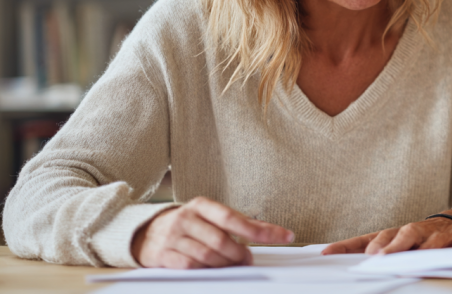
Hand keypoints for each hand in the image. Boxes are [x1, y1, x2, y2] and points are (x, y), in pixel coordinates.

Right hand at [131, 197, 294, 268]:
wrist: (143, 233)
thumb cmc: (186, 225)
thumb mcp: (208, 217)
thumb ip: (236, 223)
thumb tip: (268, 232)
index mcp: (201, 205)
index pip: (234, 218)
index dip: (260, 229)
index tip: (284, 235)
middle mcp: (186, 218)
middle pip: (221, 240)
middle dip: (239, 253)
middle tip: (247, 259)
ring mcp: (173, 237)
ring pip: (208, 256)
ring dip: (225, 264)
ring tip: (232, 264)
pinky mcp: (163, 255)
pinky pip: (191, 266)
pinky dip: (206, 270)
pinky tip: (211, 268)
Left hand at [321, 218, 451, 254]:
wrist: (450, 225)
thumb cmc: (415, 240)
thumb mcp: (394, 244)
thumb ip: (372, 250)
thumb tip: (331, 255)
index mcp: (394, 233)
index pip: (369, 238)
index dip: (349, 245)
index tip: (327, 253)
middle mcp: (416, 231)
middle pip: (403, 235)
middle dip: (390, 246)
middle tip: (377, 257)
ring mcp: (439, 234)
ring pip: (431, 241)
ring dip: (424, 249)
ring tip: (415, 259)